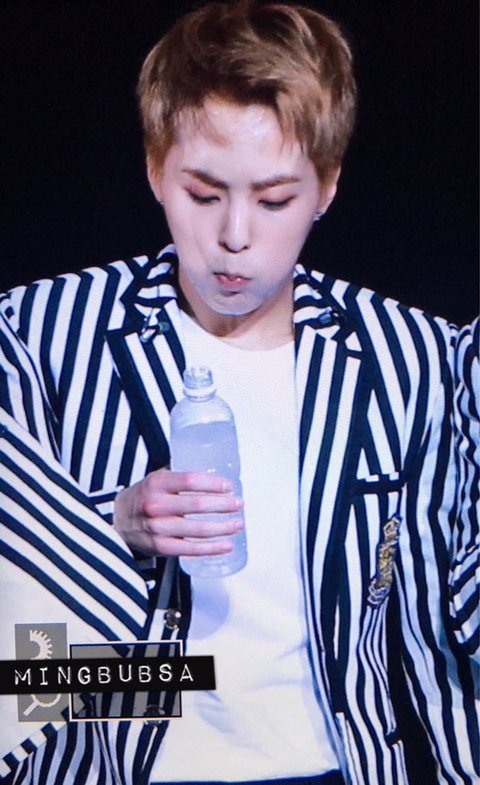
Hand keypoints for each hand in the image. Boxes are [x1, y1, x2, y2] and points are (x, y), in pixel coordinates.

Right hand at [113, 468, 243, 556]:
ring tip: (238, 524)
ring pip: (198, 529)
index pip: (191, 481)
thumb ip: (181, 478)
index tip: (229, 487)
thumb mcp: (156, 479)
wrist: (116, 521)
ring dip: (223, 528)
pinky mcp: (161, 547)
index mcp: (157, 483)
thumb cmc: (143, 498)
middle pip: (198, 505)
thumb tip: (216, 476)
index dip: (213, 484)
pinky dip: (212, 548)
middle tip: (239, 504)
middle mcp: (156, 505)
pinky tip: (226, 545)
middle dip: (224, 505)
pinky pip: (191, 549)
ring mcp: (158, 528)